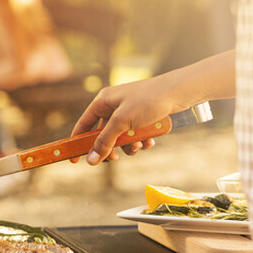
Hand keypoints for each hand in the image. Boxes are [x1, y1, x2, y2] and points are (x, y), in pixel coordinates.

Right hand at [70, 76, 184, 165]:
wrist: (179, 91)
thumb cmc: (148, 100)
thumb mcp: (123, 122)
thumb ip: (105, 141)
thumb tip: (91, 160)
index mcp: (103, 101)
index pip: (84, 125)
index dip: (78, 142)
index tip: (74, 160)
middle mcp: (113, 105)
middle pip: (103, 134)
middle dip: (110, 147)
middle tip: (115, 158)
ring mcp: (128, 111)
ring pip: (121, 136)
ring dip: (129, 145)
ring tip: (139, 146)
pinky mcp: (142, 116)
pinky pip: (135, 134)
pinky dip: (140, 140)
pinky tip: (150, 140)